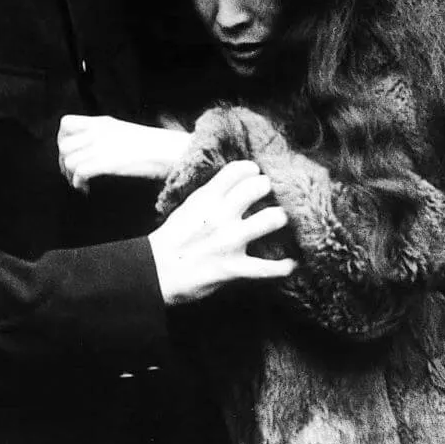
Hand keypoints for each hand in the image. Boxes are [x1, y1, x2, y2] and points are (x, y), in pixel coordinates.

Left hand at [57, 115, 190, 192]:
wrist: (170, 150)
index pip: (66, 123)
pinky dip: (79, 184)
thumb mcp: (124, 132)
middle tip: (73, 175)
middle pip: (63, 144)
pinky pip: (80, 172)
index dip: (62, 140)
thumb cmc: (153, 145)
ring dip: (70, 175)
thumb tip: (93, 149)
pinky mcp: (107, 162)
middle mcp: (98, 132)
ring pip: (68, 159)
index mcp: (102, 123)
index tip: (72, 153)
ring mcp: (102, 147)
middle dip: (63, 162)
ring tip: (81, 183)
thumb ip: (106, 136)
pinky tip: (87, 189)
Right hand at [149, 161, 295, 305]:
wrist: (154, 273)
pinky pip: (270, 268)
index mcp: (206, 198)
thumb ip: (212, 195)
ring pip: (272, 219)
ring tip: (282, 222)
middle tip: (272, 197)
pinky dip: (284, 267)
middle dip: (270, 190)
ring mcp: (229, 242)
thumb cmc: (171, 240)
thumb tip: (236, 184)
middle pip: (260, 187)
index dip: (253, 170)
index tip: (257, 176)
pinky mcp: (234, 269)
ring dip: (281, 220)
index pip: (239, 170)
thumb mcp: (188, 208)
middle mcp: (220, 215)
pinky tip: (290, 264)